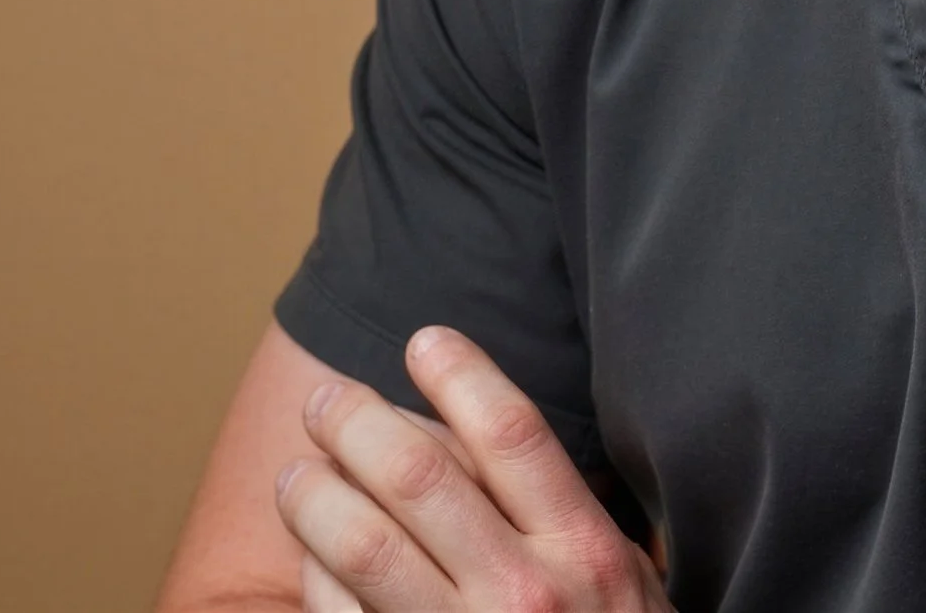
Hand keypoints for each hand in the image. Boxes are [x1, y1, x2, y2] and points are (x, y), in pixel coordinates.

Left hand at [277, 325, 667, 611]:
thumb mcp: (628, 585)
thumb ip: (569, 518)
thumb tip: (484, 439)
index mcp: (584, 552)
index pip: (511, 432)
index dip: (460, 373)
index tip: (423, 339)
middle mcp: (524, 595)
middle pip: (419, 475)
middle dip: (357, 421)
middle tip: (326, 400)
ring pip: (362, 545)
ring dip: (315, 495)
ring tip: (297, 473)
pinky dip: (314, 579)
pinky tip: (309, 558)